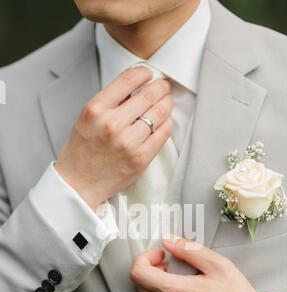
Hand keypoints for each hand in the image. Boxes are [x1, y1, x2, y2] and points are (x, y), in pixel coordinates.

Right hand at [55, 66, 172, 210]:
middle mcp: (112, 124)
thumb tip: (137, 85)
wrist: (79, 183)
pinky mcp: (141, 158)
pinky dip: (167, 124)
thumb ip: (110, 101)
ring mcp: (128, 143)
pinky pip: (163, 134)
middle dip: (160, 87)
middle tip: (163, 86)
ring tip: (166, 102)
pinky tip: (164, 121)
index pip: (127, 80)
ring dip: (167, 104)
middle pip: (148, 95)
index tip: (148, 74)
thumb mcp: (87, 118)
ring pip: (159, 113)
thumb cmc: (82, 150)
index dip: (143, 73)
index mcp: (95, 110)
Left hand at [131, 238, 285, 291]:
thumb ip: (189, 249)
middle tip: (168, 268)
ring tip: (168, 285)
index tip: (160, 256)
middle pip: (139, 287)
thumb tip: (167, 240)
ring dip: (150, 290)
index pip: (138, 273)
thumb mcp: (218, 265)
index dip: (145, 258)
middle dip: (150, 271)